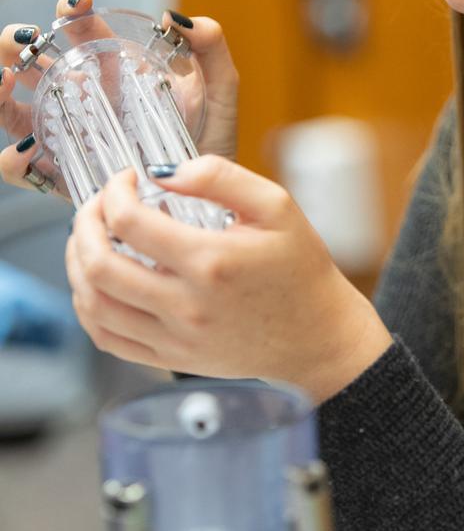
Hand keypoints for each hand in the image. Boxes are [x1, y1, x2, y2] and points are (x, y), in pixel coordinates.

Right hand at [0, 0, 239, 197]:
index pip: (79, 29)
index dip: (71, 9)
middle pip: (31, 61)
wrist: (210, 198)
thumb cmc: (211, 142)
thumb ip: (211, 47)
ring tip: (3, 80)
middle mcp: (81, 99)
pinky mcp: (62, 176)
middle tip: (30, 39)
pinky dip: (13, 159)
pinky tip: (29, 149)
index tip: (78, 3)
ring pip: (12, 108)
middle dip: (17, 42)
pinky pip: (20, 169)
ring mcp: (67, 136)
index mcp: (112, 70)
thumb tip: (173, 17)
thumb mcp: (220, 92)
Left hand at [65, 158, 392, 400]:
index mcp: (211, 261)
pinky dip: (88, 307)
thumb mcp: (277, 207)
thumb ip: (221, 177)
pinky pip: (107, 338)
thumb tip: (164, 171)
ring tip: (90, 238)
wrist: (318, 338)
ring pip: (93, 304)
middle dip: (85, 223)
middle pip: (99, 265)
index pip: (129, 221)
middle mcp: (187, 305)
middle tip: (98, 205)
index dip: (114, 191)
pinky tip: (96, 283)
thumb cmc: (300, 271)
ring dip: (78, 263)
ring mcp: (175, 338)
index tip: (126, 179)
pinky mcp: (171, 359)